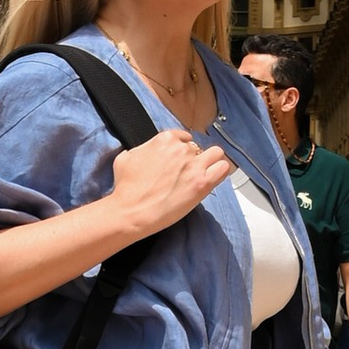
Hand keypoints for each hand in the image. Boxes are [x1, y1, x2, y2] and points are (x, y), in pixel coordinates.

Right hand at [107, 128, 230, 241]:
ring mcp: (194, 165)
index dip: (182, 148)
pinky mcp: (202, 183)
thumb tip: (145, 151)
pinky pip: (223, 168)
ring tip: (205, 173)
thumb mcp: (126, 157)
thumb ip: (142, 149)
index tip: (180, 159)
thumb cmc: (126, 188)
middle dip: (194, 157)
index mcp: (164, 139)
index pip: (183, 137)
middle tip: (188, 170)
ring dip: (211, 162)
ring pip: (216, 154)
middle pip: (198, 147)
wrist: (131, 211)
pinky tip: (213, 179)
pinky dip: (220, 171)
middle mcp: (181, 149)